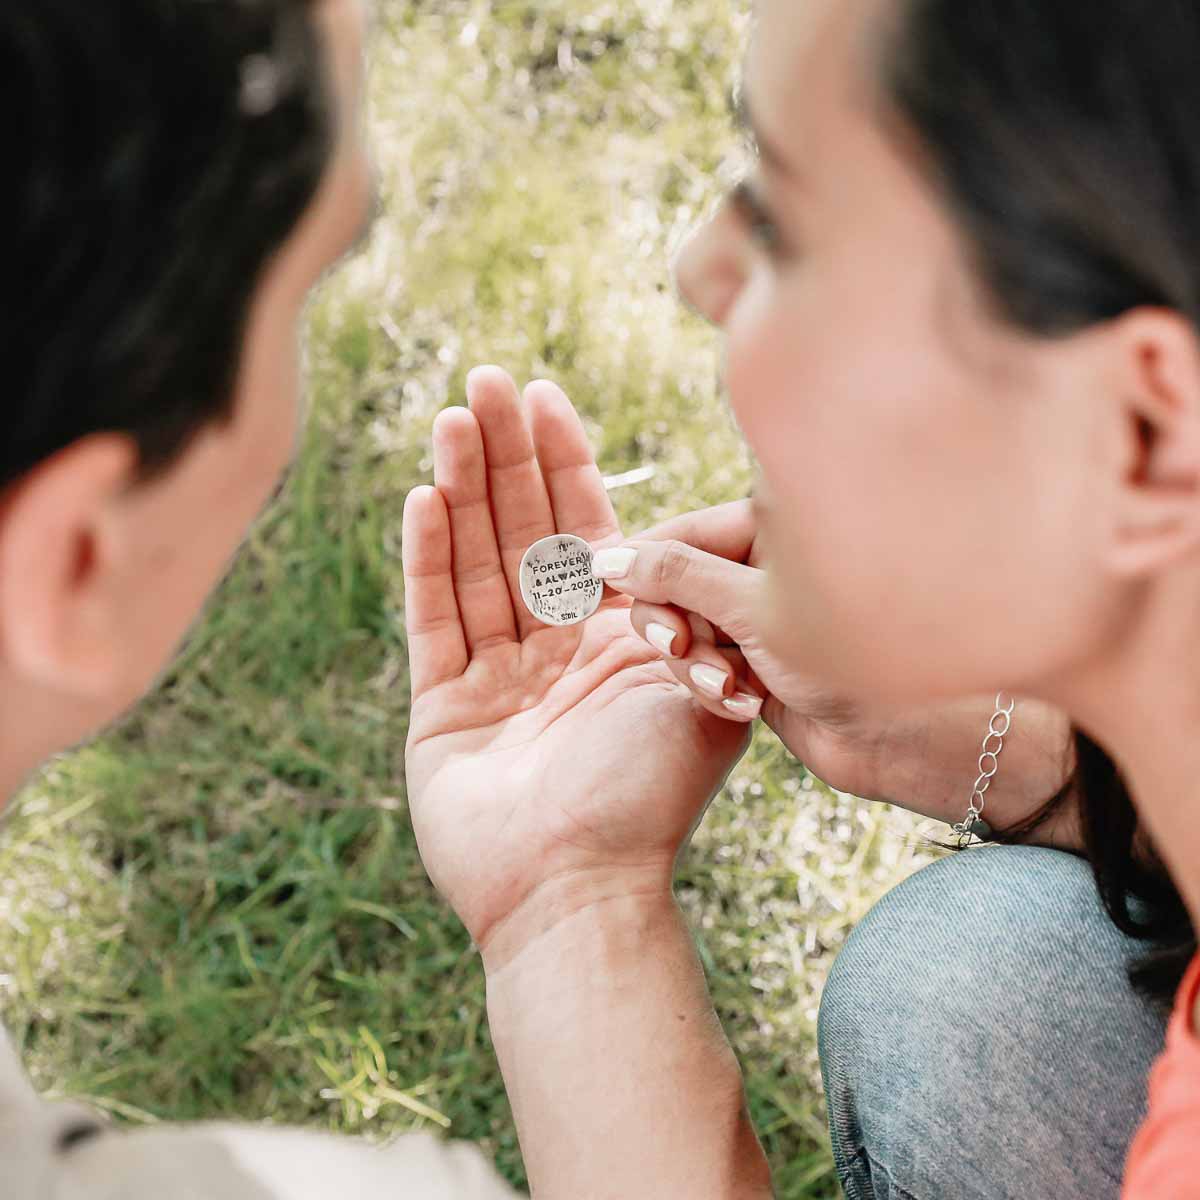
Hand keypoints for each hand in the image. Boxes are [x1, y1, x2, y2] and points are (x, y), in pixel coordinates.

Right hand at [402, 368, 754, 967]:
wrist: (582, 891)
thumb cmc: (649, 793)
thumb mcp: (699, 683)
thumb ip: (697, 601)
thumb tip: (718, 518)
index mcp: (615, 638)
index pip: (584, 528)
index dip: (563, 462)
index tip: (545, 395)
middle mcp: (554, 648)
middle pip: (522, 531)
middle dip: (505, 456)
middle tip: (486, 382)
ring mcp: (495, 675)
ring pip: (475, 562)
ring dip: (463, 489)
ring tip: (452, 417)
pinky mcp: (442, 707)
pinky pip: (434, 618)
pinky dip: (428, 559)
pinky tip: (423, 498)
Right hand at [594, 503, 1077, 833]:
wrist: (917, 738)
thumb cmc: (855, 652)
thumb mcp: (754, 607)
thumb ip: (675, 578)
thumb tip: (609, 556)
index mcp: (772, 529)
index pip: (680, 533)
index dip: (643, 564)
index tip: (602, 587)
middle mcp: (766, 569)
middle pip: (675, 583)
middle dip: (672, 621)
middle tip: (680, 650)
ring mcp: (762, 619)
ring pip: (687, 630)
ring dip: (692, 661)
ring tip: (728, 687)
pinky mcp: (761, 664)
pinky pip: (706, 667)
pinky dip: (710, 684)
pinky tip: (742, 704)